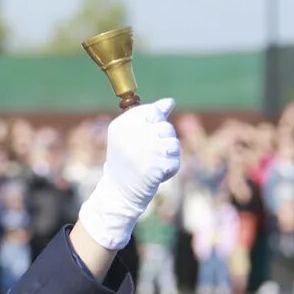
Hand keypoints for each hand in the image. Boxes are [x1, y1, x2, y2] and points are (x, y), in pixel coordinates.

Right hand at [77, 98, 180, 250]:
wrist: (118, 192)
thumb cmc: (126, 161)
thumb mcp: (130, 134)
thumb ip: (149, 115)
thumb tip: (170, 101)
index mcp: (121, 125)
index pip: (152, 111)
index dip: (154, 124)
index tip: (143, 137)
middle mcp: (131, 136)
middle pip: (165, 126)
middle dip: (162, 140)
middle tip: (146, 154)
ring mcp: (144, 151)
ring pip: (172, 143)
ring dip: (168, 155)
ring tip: (153, 163)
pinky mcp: (156, 167)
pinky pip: (175, 161)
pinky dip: (169, 169)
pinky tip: (155, 174)